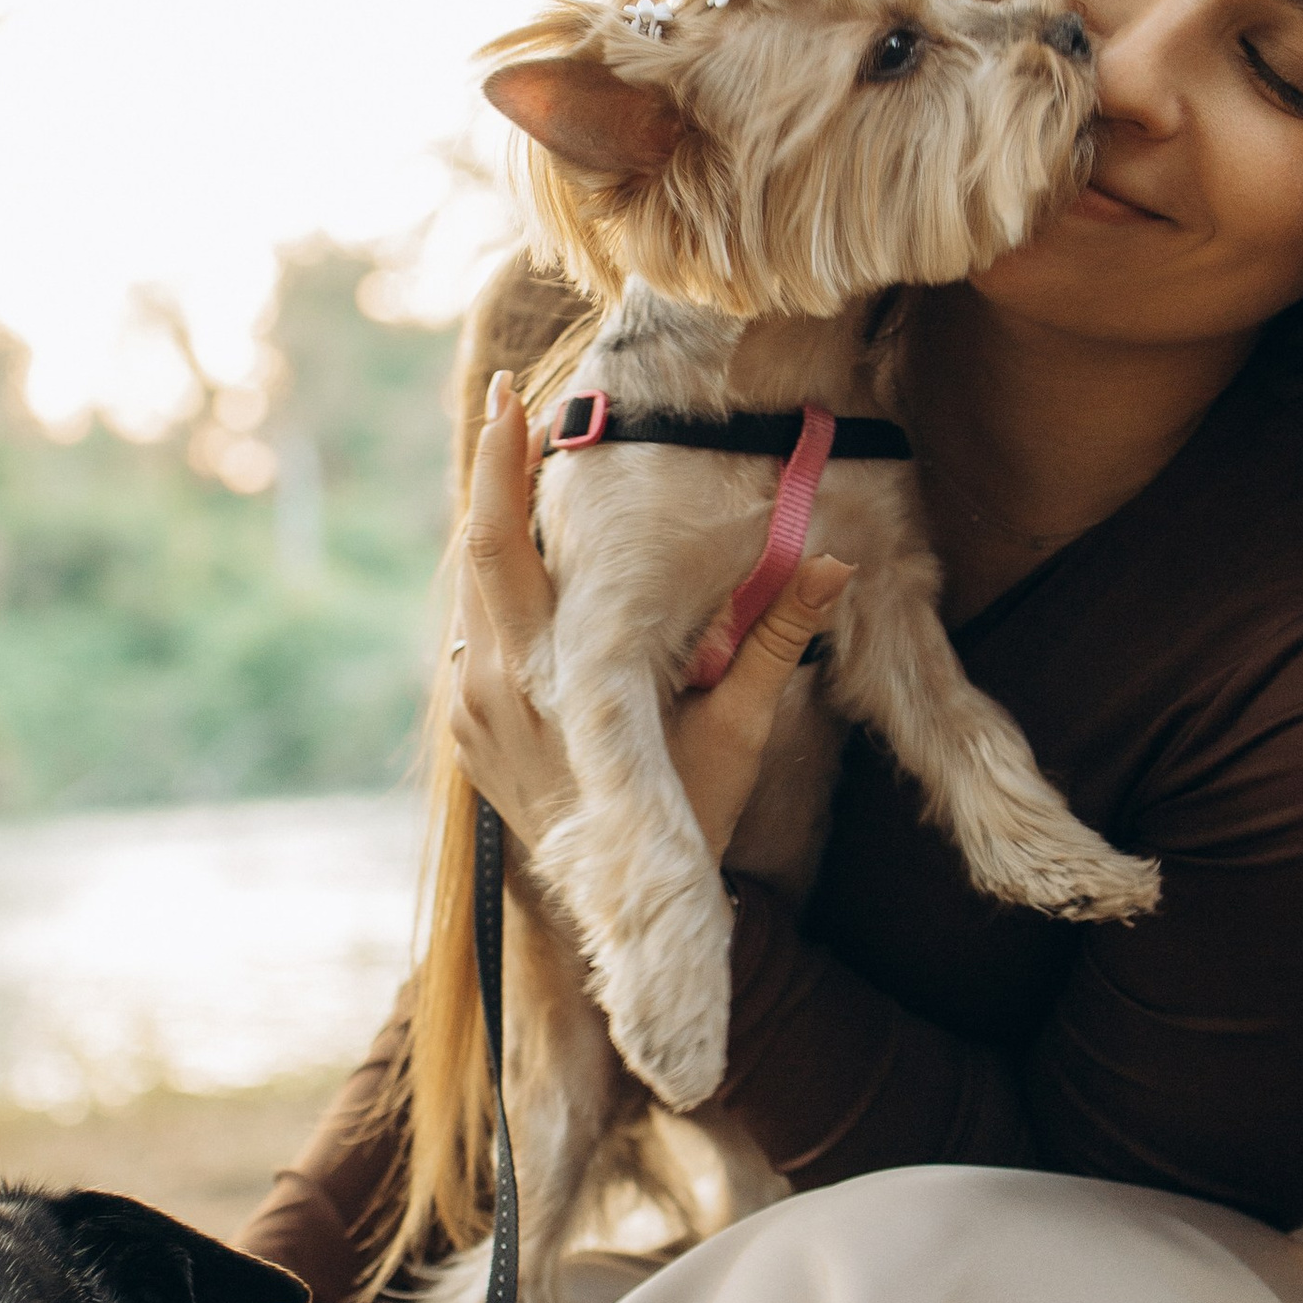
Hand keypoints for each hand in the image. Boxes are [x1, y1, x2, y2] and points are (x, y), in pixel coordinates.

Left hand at [448, 370, 854, 868]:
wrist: (625, 905)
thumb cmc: (691, 817)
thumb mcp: (740, 731)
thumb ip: (776, 641)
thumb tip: (835, 560)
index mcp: (554, 677)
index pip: (504, 547)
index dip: (503, 467)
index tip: (513, 398)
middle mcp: (495, 685)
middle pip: (477, 551)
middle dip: (496, 469)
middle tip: (513, 397)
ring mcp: (472, 707)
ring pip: (474, 590)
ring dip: (505, 527)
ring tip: (536, 459)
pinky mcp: (467, 724)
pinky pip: (475, 633)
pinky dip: (505, 587)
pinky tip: (540, 555)